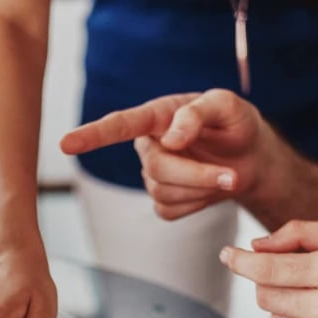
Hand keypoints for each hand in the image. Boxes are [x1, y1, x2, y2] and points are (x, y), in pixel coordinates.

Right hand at [61, 89, 276, 219]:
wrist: (251, 159)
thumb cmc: (236, 125)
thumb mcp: (228, 106)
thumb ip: (198, 113)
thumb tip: (171, 139)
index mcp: (158, 116)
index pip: (119, 125)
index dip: (92, 136)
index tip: (65, 144)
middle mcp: (149, 145)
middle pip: (156, 168)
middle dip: (196, 175)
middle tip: (231, 176)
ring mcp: (153, 175)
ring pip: (163, 192)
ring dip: (202, 188)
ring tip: (226, 175)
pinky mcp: (163, 201)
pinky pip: (170, 211)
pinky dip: (197, 204)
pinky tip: (208, 189)